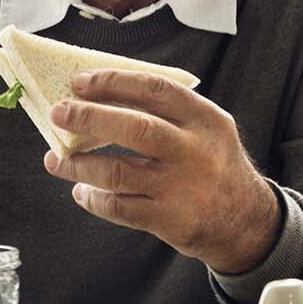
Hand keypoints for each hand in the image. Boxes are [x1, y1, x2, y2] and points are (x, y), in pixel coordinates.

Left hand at [43, 68, 279, 273]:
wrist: (245, 221)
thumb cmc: (213, 166)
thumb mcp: (207, 130)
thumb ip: (168, 113)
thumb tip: (101, 97)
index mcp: (205, 120)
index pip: (156, 90)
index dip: (115, 83)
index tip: (81, 82)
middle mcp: (196, 151)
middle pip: (135, 128)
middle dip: (89, 118)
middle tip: (59, 112)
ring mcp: (182, 188)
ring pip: (118, 172)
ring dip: (79, 165)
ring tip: (57, 159)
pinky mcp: (170, 220)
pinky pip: (119, 207)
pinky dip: (93, 199)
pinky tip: (82, 191)